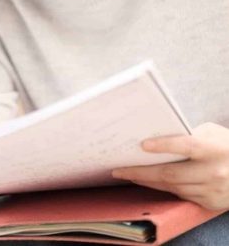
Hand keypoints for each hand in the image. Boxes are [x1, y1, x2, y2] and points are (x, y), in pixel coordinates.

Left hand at [111, 122, 228, 211]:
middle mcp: (214, 171)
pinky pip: (182, 195)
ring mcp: (213, 190)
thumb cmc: (227, 146)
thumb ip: (188, 135)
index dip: (163, 145)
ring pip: (173, 187)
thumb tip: (156, 134)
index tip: (142, 145)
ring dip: (148, 182)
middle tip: (118, 170)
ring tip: (128, 175)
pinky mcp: (211, 203)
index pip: (185, 146)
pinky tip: (150, 182)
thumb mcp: (213, 134)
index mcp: (214, 149)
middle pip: (171, 173)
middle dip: (141, 172)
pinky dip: (164, 188)